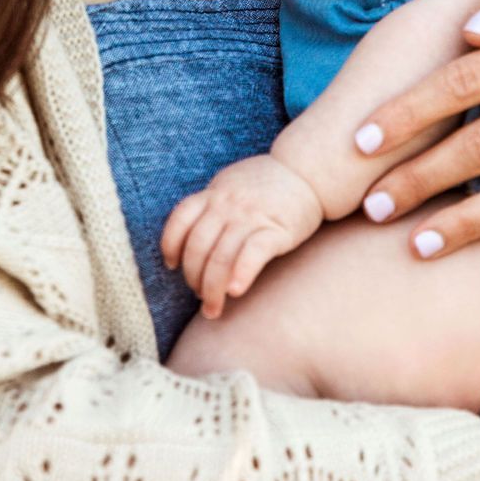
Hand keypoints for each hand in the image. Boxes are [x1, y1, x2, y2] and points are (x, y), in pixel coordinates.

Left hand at [160, 155, 322, 318]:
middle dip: (194, 279)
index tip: (173, 265)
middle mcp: (229, 204)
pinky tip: (236, 291)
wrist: (308, 171)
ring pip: (220, 257)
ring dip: (212, 289)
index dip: (170, 245)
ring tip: (213, 308)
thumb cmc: (268, 182)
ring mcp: (252, 215)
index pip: (180, 220)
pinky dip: (241, 273)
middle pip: (198, 247)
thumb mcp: (232, 183)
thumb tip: (189, 234)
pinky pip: (253, 253)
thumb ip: (212, 203)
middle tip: (201, 296)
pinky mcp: (277, 229)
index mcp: (215, 193)